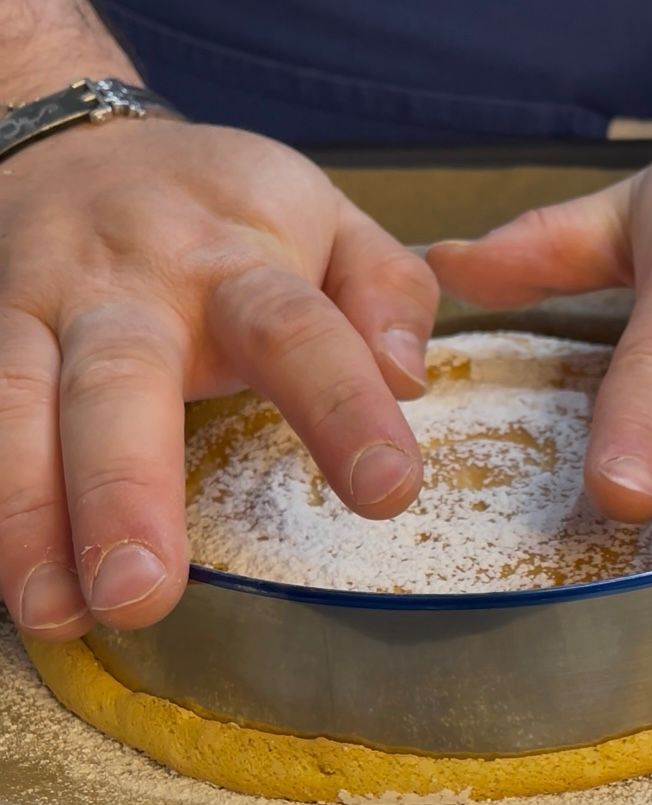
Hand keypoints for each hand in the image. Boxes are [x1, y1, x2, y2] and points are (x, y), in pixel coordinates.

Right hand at [0, 118, 437, 638]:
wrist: (82, 145)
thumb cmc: (226, 209)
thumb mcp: (328, 218)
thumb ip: (385, 289)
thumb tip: (409, 375)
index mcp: (238, 256)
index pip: (296, 331)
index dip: (343, 407)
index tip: (387, 491)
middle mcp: (128, 283)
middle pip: (120, 379)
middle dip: (126, 488)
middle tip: (143, 592)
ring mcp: (37, 307)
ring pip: (15, 403)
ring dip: (28, 511)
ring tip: (53, 610)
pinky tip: (9, 578)